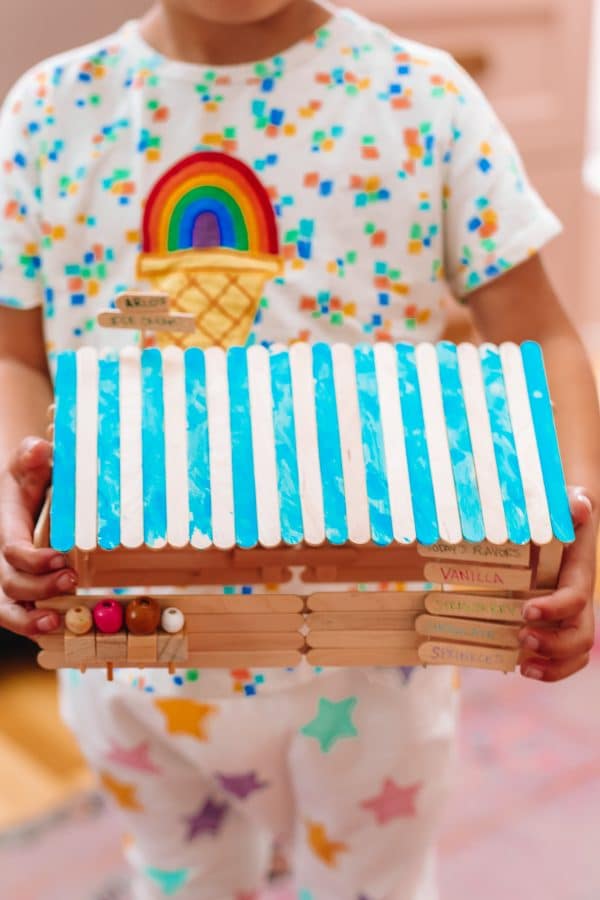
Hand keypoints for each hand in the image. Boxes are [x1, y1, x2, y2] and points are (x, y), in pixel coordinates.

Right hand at [0, 437, 76, 637]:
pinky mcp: (22, 589)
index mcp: (7, 527)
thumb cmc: (33, 475)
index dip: (34, 560)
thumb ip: (32, 456)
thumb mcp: (29, 461)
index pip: (12, 550)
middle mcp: (3, 557)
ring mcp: (10, 576)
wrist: (31, 486)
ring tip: (54, 622)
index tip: (62, 558)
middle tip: (72, 581)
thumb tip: (39, 451)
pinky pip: (19, 614)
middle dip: (39, 587)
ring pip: (6, 607)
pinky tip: (54, 629)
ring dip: (28, 619)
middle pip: (11, 583)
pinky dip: (32, 626)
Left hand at [519, 488, 596, 681]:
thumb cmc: (559, 512)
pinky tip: (521, 666)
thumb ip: (573, 505)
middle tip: (522, 637)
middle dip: (555, 644)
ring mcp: (566, 615)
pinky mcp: (552, 622)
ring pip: (576, 652)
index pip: (576, 598)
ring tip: (524, 666)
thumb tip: (580, 506)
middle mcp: (577, 599)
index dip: (556, 608)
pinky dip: (547, 667)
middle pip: (582, 634)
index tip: (527, 610)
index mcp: (578, 573)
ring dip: (553, 666)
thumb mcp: (564, 503)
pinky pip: (561, 655)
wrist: (560, 520)